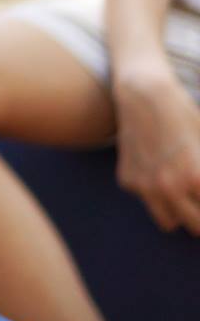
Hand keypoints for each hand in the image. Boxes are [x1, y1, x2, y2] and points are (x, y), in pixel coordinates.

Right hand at [113, 67, 199, 233]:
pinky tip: (157, 168)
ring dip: (180, 213)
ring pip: (168, 222)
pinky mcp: (127, 180)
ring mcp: (144, 185)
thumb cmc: (185, 115)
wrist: (144, 94)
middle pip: (196, 226)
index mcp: (195, 177)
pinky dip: (155, 192)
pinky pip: (147, 199)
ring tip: (185, 195)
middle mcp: (168, 187)